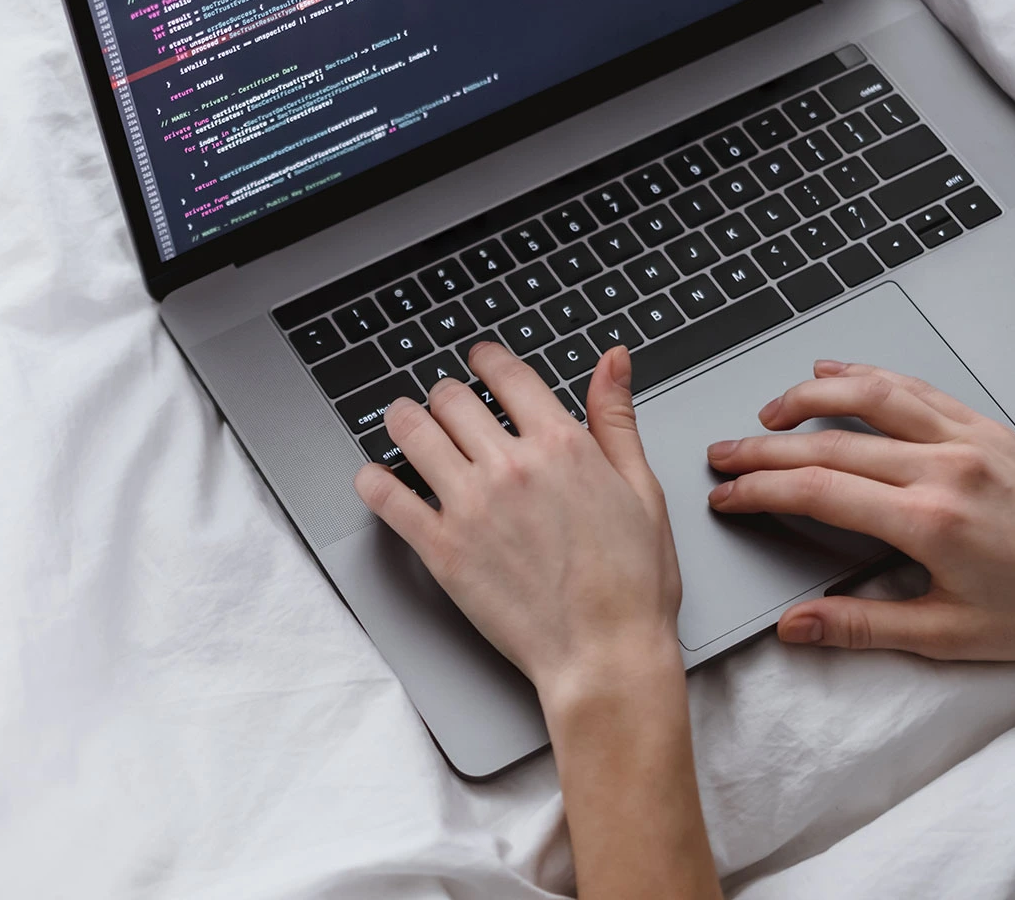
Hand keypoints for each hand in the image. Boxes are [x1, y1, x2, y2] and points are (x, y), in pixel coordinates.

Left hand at [356, 344, 720, 899]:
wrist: (606, 654)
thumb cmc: (632, 584)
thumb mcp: (642, 489)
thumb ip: (617, 419)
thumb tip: (613, 361)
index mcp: (562, 445)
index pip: (507, 375)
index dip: (486, 360)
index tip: (478, 362)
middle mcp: (510, 466)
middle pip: (451, 399)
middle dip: (445, 396)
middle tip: (443, 404)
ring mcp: (471, 507)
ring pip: (412, 434)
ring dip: (403, 421)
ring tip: (402, 423)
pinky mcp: (442, 550)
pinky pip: (386, 498)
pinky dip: (373, 481)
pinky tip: (374, 478)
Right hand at [707, 360, 1014, 660]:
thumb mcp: (948, 638)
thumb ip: (862, 626)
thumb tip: (794, 626)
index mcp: (932, 521)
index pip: (819, 491)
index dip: (761, 490)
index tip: (727, 496)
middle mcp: (946, 468)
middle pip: (830, 442)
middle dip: (764, 448)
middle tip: (723, 455)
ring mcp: (968, 439)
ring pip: (870, 397)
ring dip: (809, 398)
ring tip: (768, 411)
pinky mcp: (987, 427)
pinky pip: (916, 387)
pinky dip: (868, 375)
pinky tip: (837, 372)